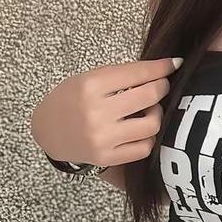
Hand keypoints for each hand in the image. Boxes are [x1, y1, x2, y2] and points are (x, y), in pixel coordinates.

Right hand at [30, 55, 179, 168]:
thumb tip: (163, 68)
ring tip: (148, 109)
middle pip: (149, 96)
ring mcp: (102, 138)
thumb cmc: (70, 100)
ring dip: (156, 113)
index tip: (173, 64)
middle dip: (162, 87)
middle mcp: (96, 113)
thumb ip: (121, 74)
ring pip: (152, 124)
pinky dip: (148, 136)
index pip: (137, 73)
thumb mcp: (88, 78)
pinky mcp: (106, 158)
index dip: (161, 67)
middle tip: (160, 85)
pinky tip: (140, 128)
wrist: (48, 132)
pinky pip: (144, 148)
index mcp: (90, 86)